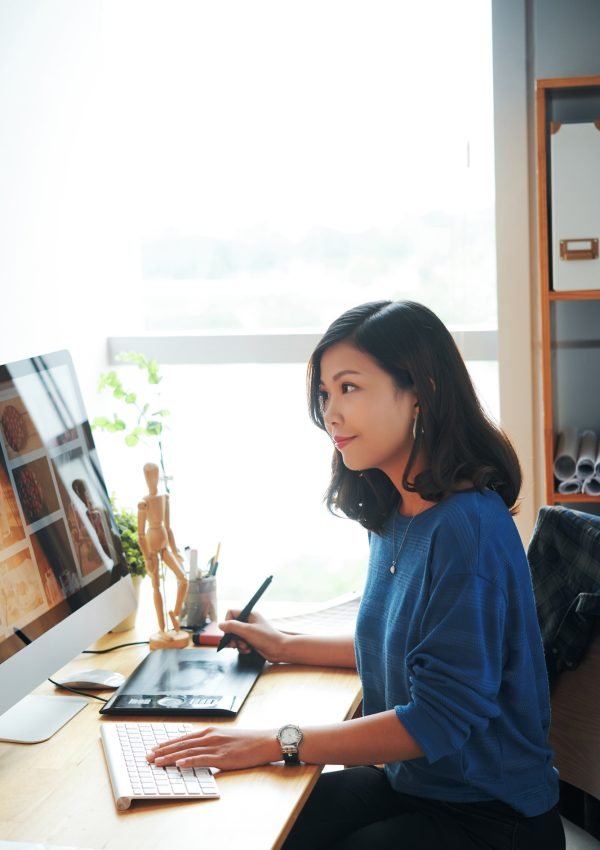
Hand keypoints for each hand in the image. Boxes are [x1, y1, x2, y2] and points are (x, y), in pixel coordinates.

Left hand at [147, 726, 279, 770]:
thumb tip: (196, 753)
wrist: (265, 741)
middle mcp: (210, 736)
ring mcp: (216, 746)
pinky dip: (189, 761)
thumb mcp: (225, 739)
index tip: (154, 748)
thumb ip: (210, 744)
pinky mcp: (223, 756)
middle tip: (148, 756)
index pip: (183, 738)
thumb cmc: (247, 742)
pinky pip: (202, 759)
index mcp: (210, 731)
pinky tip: (178, 764)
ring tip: (156, 761)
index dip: (167, 743)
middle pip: (181, 743)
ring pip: (187, 751)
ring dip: (170, 757)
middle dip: (163, 750)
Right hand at [219, 610, 287, 662]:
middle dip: (232, 637)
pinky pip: (239, 643)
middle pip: (231, 626)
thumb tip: (220, 625)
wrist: (280, 650)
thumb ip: (232, 627)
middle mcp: (248, 621)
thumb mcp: (247, 631)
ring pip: (234, 636)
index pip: (230, 613)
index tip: (230, 632)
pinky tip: (248, 650)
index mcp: (249, 614)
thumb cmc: (267, 638)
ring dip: (237, 644)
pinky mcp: (251, 640)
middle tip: (235, 643)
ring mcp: (249, 631)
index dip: (228, 622)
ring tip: (245, 647)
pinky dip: (242, 648)